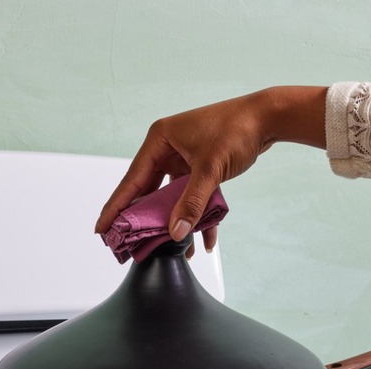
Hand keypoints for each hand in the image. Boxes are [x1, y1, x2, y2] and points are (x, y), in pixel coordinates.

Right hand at [95, 86, 327, 253]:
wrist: (268, 118)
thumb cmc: (237, 130)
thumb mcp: (210, 169)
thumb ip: (192, 203)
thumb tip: (175, 232)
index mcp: (160, 140)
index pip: (132, 180)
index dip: (116, 207)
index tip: (101, 228)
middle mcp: (167, 148)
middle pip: (149, 191)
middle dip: (146, 220)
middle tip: (131, 244)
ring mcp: (184, 158)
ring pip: (172, 197)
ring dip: (175, 222)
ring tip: (172, 249)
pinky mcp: (200, 167)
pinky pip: (192, 196)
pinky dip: (197, 215)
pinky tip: (205, 238)